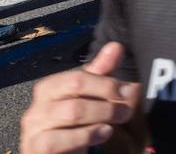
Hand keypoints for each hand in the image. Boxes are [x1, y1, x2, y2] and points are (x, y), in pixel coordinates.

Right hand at [20, 41, 140, 153]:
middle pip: (76, 89)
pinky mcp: (36, 148)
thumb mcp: (89, 96)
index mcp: (49, 88)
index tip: (128, 90)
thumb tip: (116, 46)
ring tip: (116, 122)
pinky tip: (102, 134)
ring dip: (102, 115)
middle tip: (127, 110)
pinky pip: (60, 139)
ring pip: (72, 112)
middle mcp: (37, 105)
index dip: (106, 83)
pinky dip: (87, 135)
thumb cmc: (73, 124)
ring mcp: (34, 128)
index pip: (78, 77)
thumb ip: (101, 73)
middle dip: (107, 98)